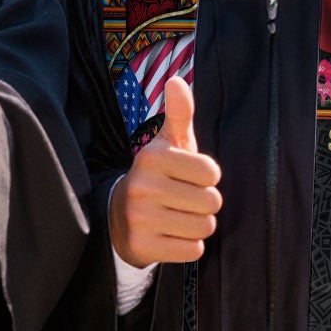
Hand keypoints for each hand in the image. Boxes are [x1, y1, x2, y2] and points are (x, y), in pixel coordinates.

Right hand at [109, 76, 220, 264]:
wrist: (119, 216)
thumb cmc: (158, 176)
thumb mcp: (167, 144)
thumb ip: (179, 114)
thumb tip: (176, 80)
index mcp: (152, 157)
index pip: (212, 173)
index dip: (207, 178)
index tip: (187, 177)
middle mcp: (142, 186)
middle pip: (212, 202)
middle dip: (204, 204)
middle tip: (183, 200)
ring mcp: (140, 218)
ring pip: (204, 227)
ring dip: (198, 225)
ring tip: (177, 217)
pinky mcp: (142, 246)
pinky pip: (192, 250)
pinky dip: (187, 245)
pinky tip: (170, 235)